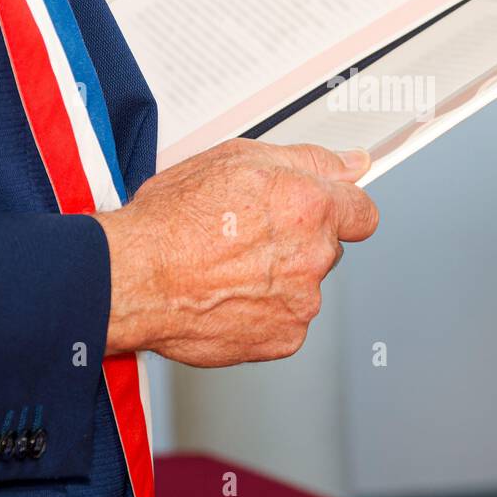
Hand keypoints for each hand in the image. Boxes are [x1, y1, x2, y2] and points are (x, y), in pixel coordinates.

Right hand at [94, 139, 378, 366]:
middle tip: (248, 236)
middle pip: (328, 248)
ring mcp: (301, 301)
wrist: (134, 278)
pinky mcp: (283, 338)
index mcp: (310, 206)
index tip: (326, 213)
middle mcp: (314, 255)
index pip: (362, 212)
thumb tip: (352, 162)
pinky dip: (262, 312)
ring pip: (304, 285)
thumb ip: (308, 160)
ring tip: (227, 268)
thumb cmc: (172, 219)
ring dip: (278, 278)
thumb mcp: (238, 158)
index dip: (340, 209)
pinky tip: (227, 295)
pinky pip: (285, 320)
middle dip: (299, 241)